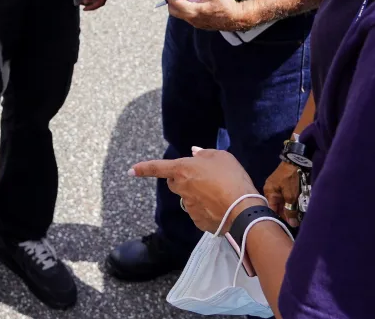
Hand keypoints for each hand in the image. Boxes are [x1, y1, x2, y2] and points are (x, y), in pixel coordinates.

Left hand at [130, 148, 258, 233]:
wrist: (243, 208)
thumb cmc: (231, 177)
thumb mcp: (221, 156)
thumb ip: (205, 154)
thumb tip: (194, 153)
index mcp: (182, 170)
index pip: (157, 168)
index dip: (143, 168)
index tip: (131, 171)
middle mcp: (181, 189)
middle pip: (174, 183)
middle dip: (181, 179)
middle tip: (200, 177)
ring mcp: (188, 207)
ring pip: (187, 198)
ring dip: (195, 194)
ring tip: (217, 192)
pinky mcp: (197, 221)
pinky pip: (197, 212)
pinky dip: (205, 208)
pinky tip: (219, 206)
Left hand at [163, 0, 251, 31]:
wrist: (237, 19)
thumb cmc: (226, 6)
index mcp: (192, 11)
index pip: (173, 2)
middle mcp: (191, 19)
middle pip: (173, 10)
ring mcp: (196, 23)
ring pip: (181, 13)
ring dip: (179, 4)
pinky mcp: (201, 23)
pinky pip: (188, 16)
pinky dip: (186, 8)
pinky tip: (193, 1)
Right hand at [263, 161, 301, 226]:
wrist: (298, 160)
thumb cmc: (291, 178)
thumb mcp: (291, 195)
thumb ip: (290, 210)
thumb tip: (292, 224)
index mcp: (269, 192)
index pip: (272, 210)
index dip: (281, 219)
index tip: (291, 226)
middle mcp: (271, 190)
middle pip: (277, 206)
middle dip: (287, 214)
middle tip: (297, 221)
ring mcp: (277, 186)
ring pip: (283, 202)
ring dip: (290, 208)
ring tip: (299, 215)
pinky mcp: (284, 184)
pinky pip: (286, 196)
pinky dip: (292, 201)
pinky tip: (298, 206)